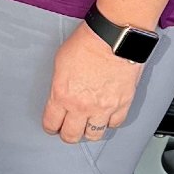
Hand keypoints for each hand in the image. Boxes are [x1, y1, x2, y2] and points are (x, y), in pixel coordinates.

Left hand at [42, 22, 144, 147]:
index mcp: (62, 95)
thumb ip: (60, 84)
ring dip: (89, 132)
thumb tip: (61, 93)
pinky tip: (106, 117)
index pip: (51, 123)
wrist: (114, 37)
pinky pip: (115, 124)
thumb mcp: (61, 62)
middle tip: (69, 130)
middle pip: (71, 135)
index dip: (50, 127)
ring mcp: (103, 108)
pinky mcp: (122, 104)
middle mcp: (82, 106)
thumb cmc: (88, 42)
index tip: (53, 126)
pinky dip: (110, 122)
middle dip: (67, 134)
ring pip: (94, 135)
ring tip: (88, 126)